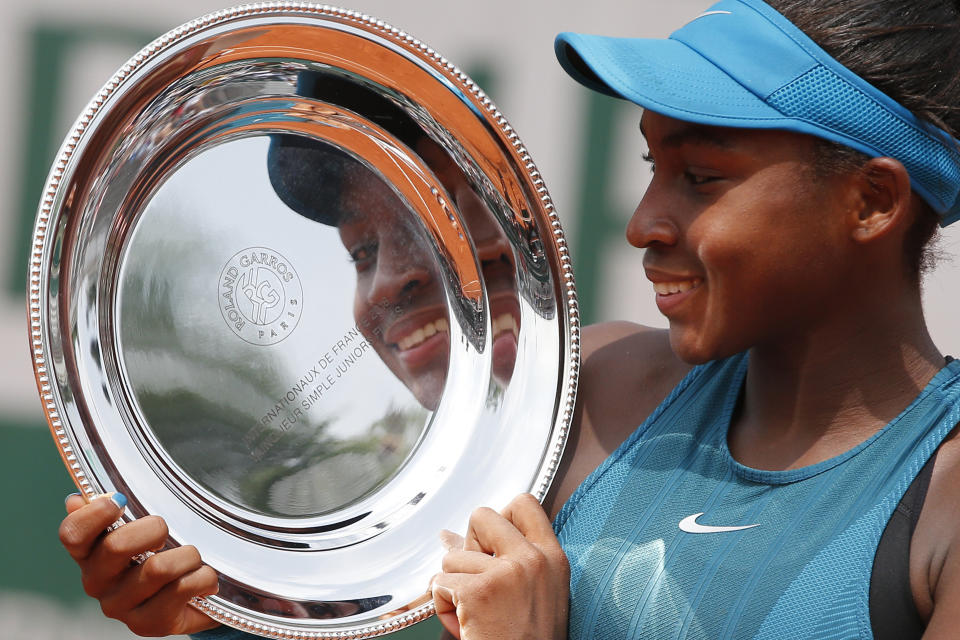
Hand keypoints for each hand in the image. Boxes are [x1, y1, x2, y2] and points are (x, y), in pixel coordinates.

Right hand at [59, 493, 220, 635]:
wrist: (189, 600)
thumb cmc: (159, 558)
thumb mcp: (136, 533)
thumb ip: (107, 514)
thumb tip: (75, 500)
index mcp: (89, 556)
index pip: (72, 534)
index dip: (94, 513)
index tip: (120, 501)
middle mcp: (97, 584)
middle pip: (117, 546)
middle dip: (154, 528)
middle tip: (166, 532)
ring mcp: (121, 607)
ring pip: (158, 568)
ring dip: (187, 556)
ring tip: (192, 559)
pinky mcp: (148, 624)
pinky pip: (182, 588)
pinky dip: (203, 577)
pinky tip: (202, 579)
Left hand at [432, 493, 569, 639]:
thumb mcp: (529, 594)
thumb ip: (499, 559)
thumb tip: (447, 535)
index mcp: (554, 558)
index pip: (524, 503)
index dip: (499, 519)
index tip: (492, 546)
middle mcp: (535, 559)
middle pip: (482, 515)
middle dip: (469, 546)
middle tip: (477, 579)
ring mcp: (508, 572)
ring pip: (452, 555)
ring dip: (453, 586)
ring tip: (475, 614)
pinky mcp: (480, 592)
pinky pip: (439, 582)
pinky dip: (442, 606)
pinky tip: (465, 625)